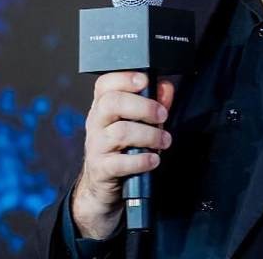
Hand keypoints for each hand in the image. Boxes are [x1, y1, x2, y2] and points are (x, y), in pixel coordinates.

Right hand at [70, 71, 175, 239]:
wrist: (102, 183)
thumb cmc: (123, 147)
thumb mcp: (138, 122)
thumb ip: (153, 103)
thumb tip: (166, 87)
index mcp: (103, 106)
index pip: (105, 84)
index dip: (124, 78)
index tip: (144, 81)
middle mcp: (96, 122)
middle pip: (111, 104)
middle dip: (143, 107)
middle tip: (162, 115)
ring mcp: (96, 146)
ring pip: (120, 132)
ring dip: (149, 135)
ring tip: (164, 140)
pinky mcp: (101, 169)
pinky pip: (120, 162)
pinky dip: (141, 160)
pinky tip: (153, 159)